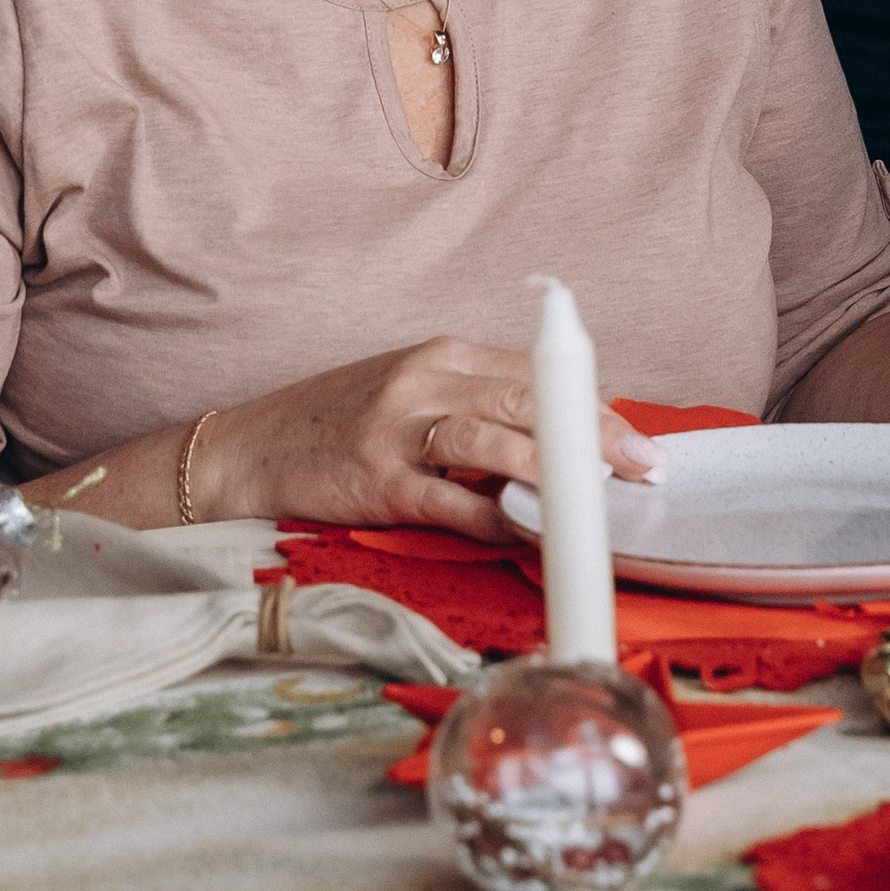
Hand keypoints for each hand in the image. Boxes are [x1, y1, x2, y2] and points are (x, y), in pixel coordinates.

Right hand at [190, 338, 664, 542]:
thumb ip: (478, 409)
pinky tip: (529, 534)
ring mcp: (397, 428)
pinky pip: (450, 500)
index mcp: (442, 356)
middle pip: (528, 400)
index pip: (536, 376)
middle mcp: (424, 380)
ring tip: (600, 499)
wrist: (246, 451)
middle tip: (643, 471)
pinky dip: (495, 519)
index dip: (593, 408)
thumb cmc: (338, 428)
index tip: (638, 443)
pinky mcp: (376, 479)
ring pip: (494, 440)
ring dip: (555, 472)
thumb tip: (560, 446)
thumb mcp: (411, 395)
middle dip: (594, 436)